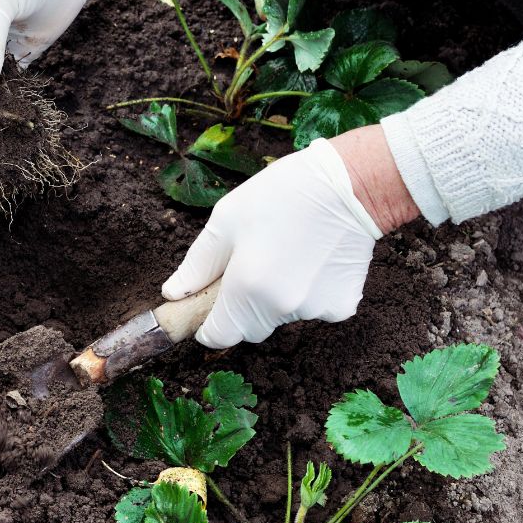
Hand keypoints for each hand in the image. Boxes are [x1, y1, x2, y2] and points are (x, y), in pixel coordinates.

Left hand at [162, 128, 420, 347]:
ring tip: (284, 254)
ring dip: (274, 299)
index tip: (208, 310)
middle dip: (240, 310)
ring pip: (280, 318)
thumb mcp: (224, 222)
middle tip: (248, 268)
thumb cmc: (280, 196)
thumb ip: (196, 266)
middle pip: (250, 329)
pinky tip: (311, 261)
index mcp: (246, 288)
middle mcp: (281, 307)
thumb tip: (174, 294)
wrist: (348, 186)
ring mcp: (315, 310)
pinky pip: (312, 309)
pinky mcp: (342, 306)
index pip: (218, 336)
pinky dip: (306, 294)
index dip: (208, 327)